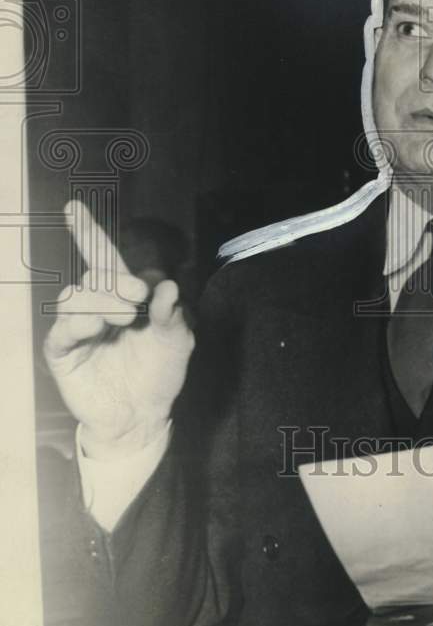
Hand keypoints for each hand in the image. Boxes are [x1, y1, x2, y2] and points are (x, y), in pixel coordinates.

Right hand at [44, 200, 194, 459]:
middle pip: (94, 275)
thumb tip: (167, 288)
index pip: (104, 257)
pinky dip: (78, 324)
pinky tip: (96, 328)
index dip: (88, 232)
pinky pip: (62, 329)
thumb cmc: (160, 374)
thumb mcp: (177, 343)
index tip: (73, 208)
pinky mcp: (64, 352)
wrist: (142, 417)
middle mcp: (99, 305)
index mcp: (126, 295)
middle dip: (115, 280)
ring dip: (99, 301)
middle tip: (137, 297)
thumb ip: (172, 316)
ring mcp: (79, 327)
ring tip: (123, 319)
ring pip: (75, 295)